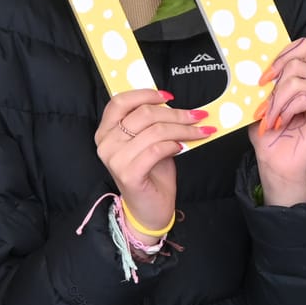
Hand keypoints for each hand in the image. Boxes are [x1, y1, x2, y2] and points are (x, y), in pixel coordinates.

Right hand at [96, 89, 212, 232]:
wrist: (149, 210)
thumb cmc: (150, 174)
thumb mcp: (149, 142)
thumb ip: (152, 123)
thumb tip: (173, 103)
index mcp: (106, 131)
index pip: (120, 101)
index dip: (146, 94)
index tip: (169, 96)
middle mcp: (106, 144)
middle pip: (144, 114)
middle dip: (175, 113)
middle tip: (197, 116)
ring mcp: (115, 159)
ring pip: (155, 131)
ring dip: (182, 129)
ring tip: (198, 131)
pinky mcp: (129, 174)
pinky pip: (156, 149)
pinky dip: (174, 145)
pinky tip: (182, 147)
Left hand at [249, 38, 305, 203]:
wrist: (276, 163)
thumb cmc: (270, 135)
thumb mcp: (261, 100)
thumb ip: (265, 79)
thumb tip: (255, 61)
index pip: (303, 47)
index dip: (281, 56)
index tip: (263, 78)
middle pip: (299, 62)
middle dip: (275, 84)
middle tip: (264, 106)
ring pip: (299, 81)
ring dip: (277, 101)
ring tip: (271, 118)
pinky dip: (288, 109)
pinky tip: (283, 122)